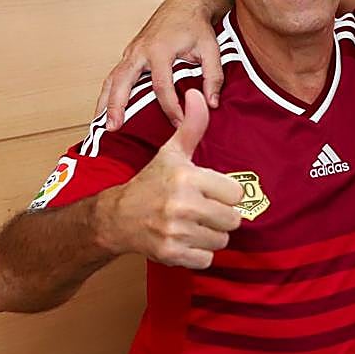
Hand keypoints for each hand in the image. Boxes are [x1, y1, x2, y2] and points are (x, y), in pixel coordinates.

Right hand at [95, 0, 231, 130]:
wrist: (183, 7)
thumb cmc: (197, 28)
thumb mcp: (212, 50)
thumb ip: (214, 77)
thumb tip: (212, 104)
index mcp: (160, 49)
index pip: (161, 85)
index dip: (170, 107)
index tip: (178, 124)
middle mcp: (140, 51)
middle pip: (122, 81)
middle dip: (117, 105)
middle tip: (113, 128)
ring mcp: (131, 52)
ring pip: (112, 78)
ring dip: (105, 101)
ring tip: (102, 124)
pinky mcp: (129, 54)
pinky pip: (115, 76)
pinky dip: (108, 93)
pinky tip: (106, 110)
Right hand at [98, 89, 242, 268]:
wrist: (117, 217)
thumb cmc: (150, 183)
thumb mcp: (171, 153)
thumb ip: (192, 126)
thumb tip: (198, 94)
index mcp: (187, 178)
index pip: (236, 194)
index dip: (225, 194)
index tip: (210, 192)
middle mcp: (182, 205)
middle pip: (233, 220)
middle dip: (220, 217)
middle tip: (202, 211)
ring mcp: (176, 231)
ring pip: (221, 241)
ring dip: (210, 236)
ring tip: (192, 225)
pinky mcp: (171, 254)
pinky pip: (206, 259)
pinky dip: (198, 254)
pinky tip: (184, 240)